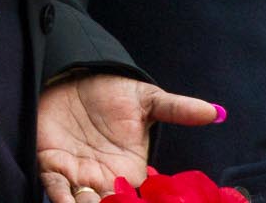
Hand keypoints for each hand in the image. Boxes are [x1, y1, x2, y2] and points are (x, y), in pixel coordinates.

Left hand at [37, 74, 221, 201]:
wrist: (75, 75)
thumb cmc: (113, 91)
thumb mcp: (147, 99)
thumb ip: (177, 109)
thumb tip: (214, 111)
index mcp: (131, 172)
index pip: (140, 201)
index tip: (143, 202)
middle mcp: (105, 179)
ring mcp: (77, 174)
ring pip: (82, 202)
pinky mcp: (51, 163)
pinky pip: (54, 186)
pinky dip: (59, 196)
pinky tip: (65, 202)